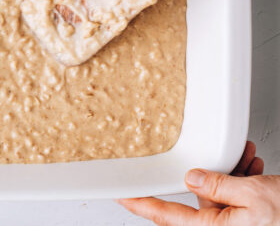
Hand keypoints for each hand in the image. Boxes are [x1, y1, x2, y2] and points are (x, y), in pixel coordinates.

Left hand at [117, 141, 279, 225]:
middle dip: (203, 172)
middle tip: (210, 156)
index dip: (140, 203)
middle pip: (195, 197)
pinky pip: (235, 193)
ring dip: (228, 171)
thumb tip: (191, 178)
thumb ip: (218, 185)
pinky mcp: (248, 215)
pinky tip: (252, 164)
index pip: (165, 215)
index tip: (120, 194)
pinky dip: (242, 176)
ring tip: (244, 158)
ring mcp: (235, 222)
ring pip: (218, 190)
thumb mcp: (254, 195)